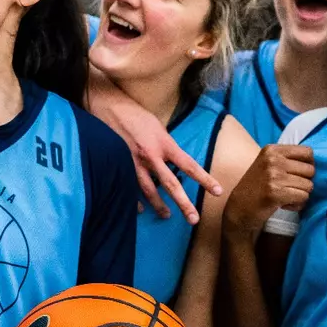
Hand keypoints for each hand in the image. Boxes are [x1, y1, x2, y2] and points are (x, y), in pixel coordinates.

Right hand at [86, 73, 220, 222]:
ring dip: (159, 206)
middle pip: (171, 184)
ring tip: (167, 216)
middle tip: (194, 219)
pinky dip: (135, 200)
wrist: (108, 107)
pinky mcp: (118, 165)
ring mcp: (134, 163)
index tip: (218, 191)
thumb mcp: (158, 126)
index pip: (189, 165)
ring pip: (149, 191)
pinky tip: (140, 209)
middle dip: (183, 203)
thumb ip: (166, 144)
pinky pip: (128, 188)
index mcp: (164, 144)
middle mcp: (151, 156)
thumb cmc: (135, 114)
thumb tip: (173, 158)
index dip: (205, 179)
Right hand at [222, 144, 313, 234]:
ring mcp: (273, 176)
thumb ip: (287, 159)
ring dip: (301, 195)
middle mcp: (273, 160)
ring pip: (308, 186)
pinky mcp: (275, 193)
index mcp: (272, 150)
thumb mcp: (268, 164)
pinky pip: (303, 197)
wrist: (239, 208)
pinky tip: (284, 205)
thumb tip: (316, 161)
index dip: (308, 165)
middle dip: (304, 183)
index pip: (308, 152)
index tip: (299, 175)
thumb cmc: (258, 186)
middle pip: (310, 170)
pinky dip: (297, 204)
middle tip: (290, 189)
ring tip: (286, 197)